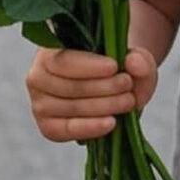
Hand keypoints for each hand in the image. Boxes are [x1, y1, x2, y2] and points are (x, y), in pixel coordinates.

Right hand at [25, 46, 157, 141]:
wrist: (113, 88)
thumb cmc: (119, 68)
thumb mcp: (136, 59)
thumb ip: (140, 58)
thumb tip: (134, 62)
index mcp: (51, 49)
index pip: (63, 60)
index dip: (88, 66)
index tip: (114, 66)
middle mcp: (38, 75)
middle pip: (69, 86)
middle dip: (102, 87)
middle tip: (128, 85)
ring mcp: (40, 102)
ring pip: (69, 107)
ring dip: (101, 106)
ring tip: (128, 101)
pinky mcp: (48, 126)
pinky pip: (64, 130)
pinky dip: (88, 128)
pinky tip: (110, 123)